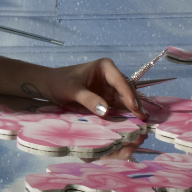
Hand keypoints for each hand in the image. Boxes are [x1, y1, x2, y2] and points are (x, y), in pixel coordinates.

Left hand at [19, 58, 137, 116]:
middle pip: (127, 91)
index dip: (129, 95)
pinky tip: (131, 124)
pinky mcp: (106, 98)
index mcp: (105, 67)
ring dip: (132, 111)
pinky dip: (124, 114)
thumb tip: (106, 111)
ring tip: (141, 124)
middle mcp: (111, 76)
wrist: (47, 85)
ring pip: (125, 100)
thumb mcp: (72, 90)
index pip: (121, 82)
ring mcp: (109, 87)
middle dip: (135, 104)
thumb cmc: (58, 82)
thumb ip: (89, 99)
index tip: (135, 109)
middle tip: (143, 120)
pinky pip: (117, 106)